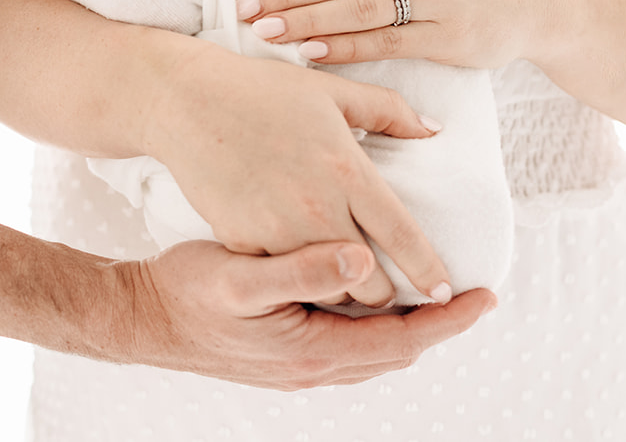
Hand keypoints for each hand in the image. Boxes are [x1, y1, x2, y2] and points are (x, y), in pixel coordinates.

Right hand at [124, 239, 495, 388]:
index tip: (485, 296)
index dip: (447, 319)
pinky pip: (347, 345)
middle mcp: (312, 366)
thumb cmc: (186, 293)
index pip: (402, 340)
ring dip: (407, 327)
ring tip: (432, 294)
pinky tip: (370, 297)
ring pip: (373, 351)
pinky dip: (374, 326)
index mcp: (313, 349)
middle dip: (438, 325)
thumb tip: (366, 260)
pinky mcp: (285, 355)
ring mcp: (298, 366)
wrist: (140, 319)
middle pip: (396, 351)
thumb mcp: (241, 278)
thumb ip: (303, 270)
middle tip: (472, 293)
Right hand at [147, 39, 450, 307]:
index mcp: (347, 171)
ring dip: (341, 292)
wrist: (187, 101)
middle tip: (391, 289)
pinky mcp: (242, 242)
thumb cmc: (262, 91)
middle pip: (369, 282)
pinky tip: (300, 271)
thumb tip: (433, 130)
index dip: (429, 270)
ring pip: (326, 292)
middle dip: (385, 293)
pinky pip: (281, 277)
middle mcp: (316, 207)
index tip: (444, 292)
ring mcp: (276, 230)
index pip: (403, 236)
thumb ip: (389, 111)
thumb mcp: (332, 91)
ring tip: (349, 285)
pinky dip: (295, 280)